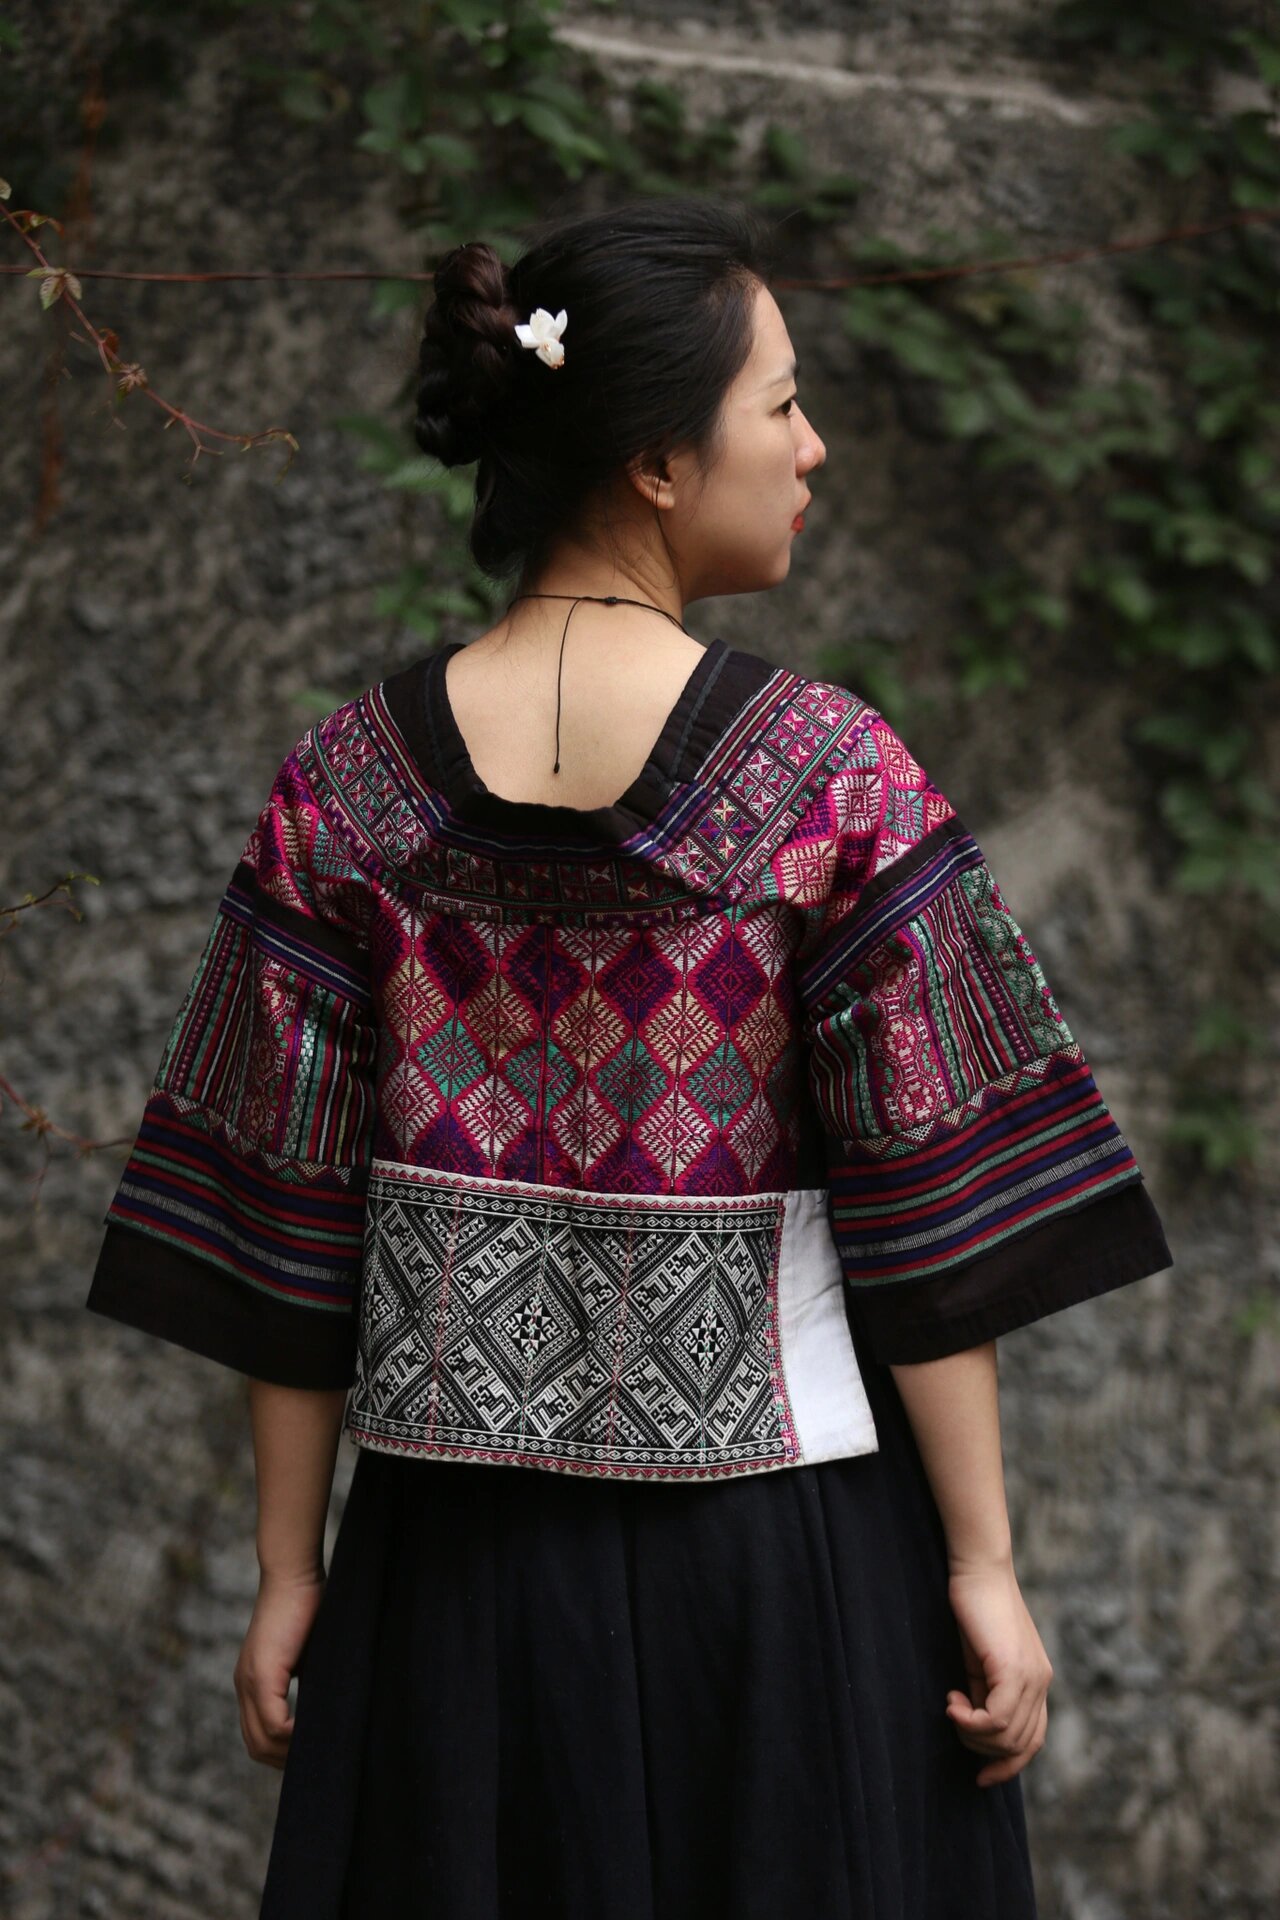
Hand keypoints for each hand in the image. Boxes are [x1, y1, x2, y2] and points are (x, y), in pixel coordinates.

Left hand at [234, 1567, 326, 1768]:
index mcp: (253, 1682)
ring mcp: (249, 1681)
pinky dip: (292, 1736)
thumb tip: (331, 1713)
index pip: (258, 1736)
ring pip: (261, 1740)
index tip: (310, 1757)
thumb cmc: (310, 1604)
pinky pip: (273, 1722)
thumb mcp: (310, 1654)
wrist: (295, 1571)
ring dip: (289, 1754)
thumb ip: (310, 1681)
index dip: (282, 1754)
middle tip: (315, 1762)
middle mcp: (244, 1686)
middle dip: (285, 1762)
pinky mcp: (261, 1673)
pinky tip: (314, 1733)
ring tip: (318, 1751)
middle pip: (256, 1746)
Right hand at [944, 1558, 1052, 1787]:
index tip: (980, 1777)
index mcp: (1037, 1681)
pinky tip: (952, 1700)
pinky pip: (997, 1719)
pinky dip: (970, 1720)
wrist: (978, 1569)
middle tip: (955, 1718)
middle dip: (981, 1747)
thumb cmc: (974, 1608)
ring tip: (952, 1704)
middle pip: (1019, 1746)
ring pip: (1007, 1737)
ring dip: (972, 1732)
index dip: (1007, 1766)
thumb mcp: (981, 1660)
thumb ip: (986, 1691)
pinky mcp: (1013, 1669)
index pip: (1032, 1741)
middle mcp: (1041, 1683)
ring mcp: (1031, 1677)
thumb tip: (977, 1726)